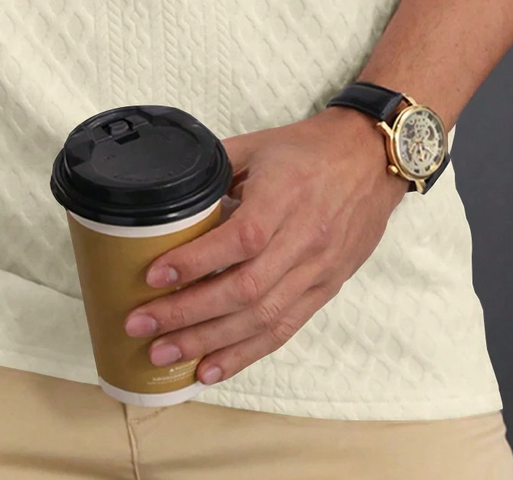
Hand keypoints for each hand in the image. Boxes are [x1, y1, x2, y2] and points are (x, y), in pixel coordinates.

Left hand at [123, 107, 408, 385]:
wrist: (372, 160)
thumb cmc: (310, 150)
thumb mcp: (257, 145)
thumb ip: (214, 167)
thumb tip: (168, 190)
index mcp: (283, 197)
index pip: (239, 239)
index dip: (196, 261)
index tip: (154, 275)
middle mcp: (303, 240)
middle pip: (244, 290)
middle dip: (188, 314)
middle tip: (141, 325)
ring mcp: (316, 270)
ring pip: (261, 318)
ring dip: (209, 341)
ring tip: (164, 354)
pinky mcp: (324, 289)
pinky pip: (283, 329)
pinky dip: (245, 353)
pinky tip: (210, 367)